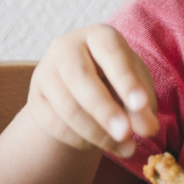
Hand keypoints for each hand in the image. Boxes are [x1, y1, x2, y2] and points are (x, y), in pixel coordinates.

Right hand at [25, 25, 158, 158]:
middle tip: (126, 133)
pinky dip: (80, 140)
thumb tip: (148, 128)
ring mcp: (46, 71)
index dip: (126, 79)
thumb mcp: (135, 87)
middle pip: (80, 77)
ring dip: (96, 133)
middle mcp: (67, 47)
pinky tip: (99, 144)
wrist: (81, 90)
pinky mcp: (35, 98)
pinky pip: (55, 124)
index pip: (110, 52)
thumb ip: (143, 106)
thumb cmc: (115, 82)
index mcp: (98, 36)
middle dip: (104, 109)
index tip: (141, 105)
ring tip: (125, 148)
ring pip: (67, 106)